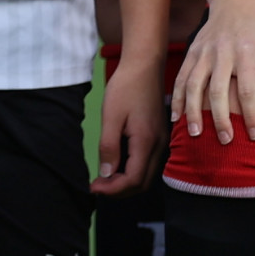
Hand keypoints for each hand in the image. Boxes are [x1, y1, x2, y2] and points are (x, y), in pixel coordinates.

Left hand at [91, 44, 170, 193]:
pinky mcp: (159, 135)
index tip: (92, 186)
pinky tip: (118, 163)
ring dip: (126, 182)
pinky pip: (148, 163)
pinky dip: (133, 171)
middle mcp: (158, 145)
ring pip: (146, 175)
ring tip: (105, 177)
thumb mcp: (111, 117)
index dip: (112, 189)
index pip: (132, 180)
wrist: (144, 65)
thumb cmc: (126, 88)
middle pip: (142, 183)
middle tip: (97, 185)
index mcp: (146, 142)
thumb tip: (105, 174)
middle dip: (119, 190)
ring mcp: (161, 141)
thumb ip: (109, 147)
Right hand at [172, 5, 254, 144]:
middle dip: (220, 119)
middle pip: (218, 90)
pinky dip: (176, 99)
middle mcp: (223, 51)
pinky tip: (176, 118)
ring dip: (193, 112)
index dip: (251, 115)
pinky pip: (180, 78)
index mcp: (248, 51)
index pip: (249, 90)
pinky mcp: (192, 52)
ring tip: (195, 135)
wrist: (235, 3)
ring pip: (193, 85)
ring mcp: (204, 52)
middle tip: (225, 142)